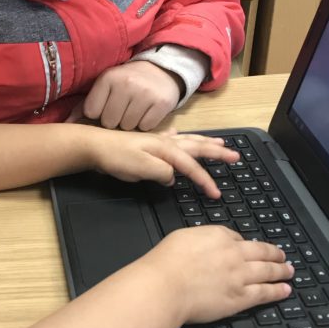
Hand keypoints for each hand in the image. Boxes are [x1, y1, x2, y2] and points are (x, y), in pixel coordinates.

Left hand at [76, 62, 183, 130]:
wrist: (160, 71)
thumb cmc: (126, 83)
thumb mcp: (105, 87)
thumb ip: (83, 106)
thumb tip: (67, 125)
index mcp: (108, 78)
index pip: (92, 112)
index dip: (98, 113)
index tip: (106, 106)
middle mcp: (126, 83)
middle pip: (110, 122)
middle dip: (115, 120)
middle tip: (123, 109)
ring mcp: (145, 93)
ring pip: (128, 127)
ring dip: (130, 123)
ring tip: (135, 110)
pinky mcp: (161, 103)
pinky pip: (146, 127)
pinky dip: (145, 124)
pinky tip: (146, 112)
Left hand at [86, 128, 239, 198]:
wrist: (92, 146)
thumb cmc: (115, 158)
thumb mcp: (140, 168)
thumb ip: (161, 172)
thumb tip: (173, 177)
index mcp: (166, 149)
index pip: (191, 167)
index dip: (205, 180)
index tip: (216, 193)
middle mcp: (165, 142)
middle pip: (197, 147)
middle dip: (217, 152)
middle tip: (236, 156)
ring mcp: (156, 141)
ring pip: (187, 141)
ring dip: (205, 142)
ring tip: (220, 142)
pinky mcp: (146, 143)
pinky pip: (170, 138)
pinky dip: (179, 136)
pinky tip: (178, 133)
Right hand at [148, 227, 293, 323]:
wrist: (165, 285)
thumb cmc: (166, 262)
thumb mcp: (183, 237)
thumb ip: (202, 238)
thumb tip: (211, 242)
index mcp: (219, 236)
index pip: (240, 239)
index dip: (248, 245)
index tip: (253, 249)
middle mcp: (235, 254)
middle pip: (262, 252)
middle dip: (275, 254)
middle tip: (283, 256)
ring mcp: (240, 277)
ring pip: (268, 271)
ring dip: (281, 271)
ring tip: (289, 271)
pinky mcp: (240, 298)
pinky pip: (265, 293)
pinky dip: (277, 291)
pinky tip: (285, 290)